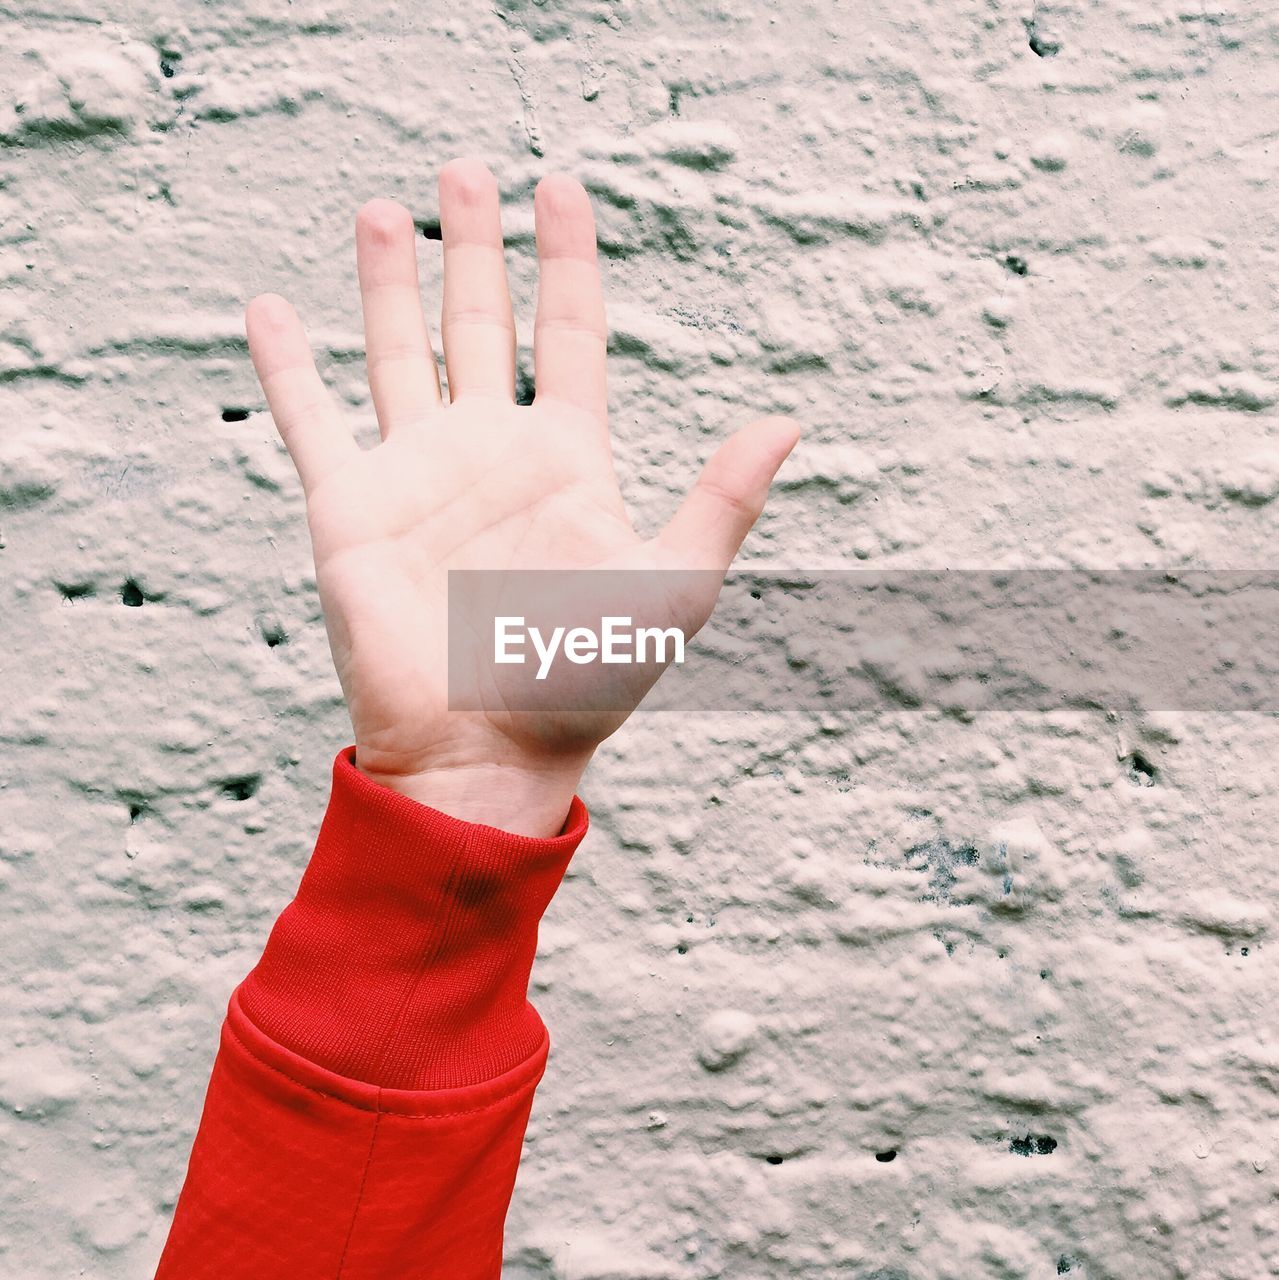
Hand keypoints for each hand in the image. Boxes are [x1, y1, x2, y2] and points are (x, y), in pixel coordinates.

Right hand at [245, 158, 798, 834]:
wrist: (487, 755)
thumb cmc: (583, 684)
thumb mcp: (672, 587)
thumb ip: (723, 502)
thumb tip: (789, 421)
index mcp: (567, 460)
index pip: (567, 334)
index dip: (568, 261)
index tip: (562, 189)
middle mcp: (491, 453)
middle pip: (481, 324)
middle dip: (476, 249)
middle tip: (467, 173)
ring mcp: (419, 475)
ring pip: (398, 353)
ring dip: (390, 282)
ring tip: (387, 210)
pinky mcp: (351, 510)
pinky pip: (311, 421)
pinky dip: (287, 368)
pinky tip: (270, 311)